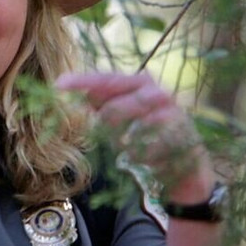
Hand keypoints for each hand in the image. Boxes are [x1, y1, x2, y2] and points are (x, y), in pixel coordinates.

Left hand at [56, 71, 213, 203]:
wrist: (187, 166)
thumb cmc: (148, 137)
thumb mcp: (124, 118)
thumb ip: (102, 104)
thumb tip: (76, 95)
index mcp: (142, 84)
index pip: (108, 80)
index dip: (83, 82)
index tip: (58, 85)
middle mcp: (158, 94)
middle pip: (115, 107)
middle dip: (105, 125)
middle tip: (106, 136)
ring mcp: (171, 115)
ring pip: (129, 131)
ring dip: (123, 145)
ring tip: (129, 149)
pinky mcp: (180, 138)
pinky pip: (145, 151)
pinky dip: (139, 158)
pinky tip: (146, 161)